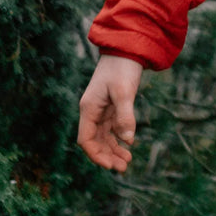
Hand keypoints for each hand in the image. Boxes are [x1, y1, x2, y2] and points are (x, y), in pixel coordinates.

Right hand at [77, 54, 143, 171]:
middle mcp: (92, 110)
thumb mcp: (124, 92)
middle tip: (123, 167)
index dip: (96, 155)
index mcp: (89, 108)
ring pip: (104, 135)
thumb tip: (127, 141)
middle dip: (107, 155)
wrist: (127, 47)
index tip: (110, 165)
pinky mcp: (111, 104)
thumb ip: (125, 117)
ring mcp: (102, 108)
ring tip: (128, 160)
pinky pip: (111, 127)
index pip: (86, 140)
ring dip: (114, 148)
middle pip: (95, 141)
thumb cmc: (122, 68)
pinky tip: (128, 144)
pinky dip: (118, 137)